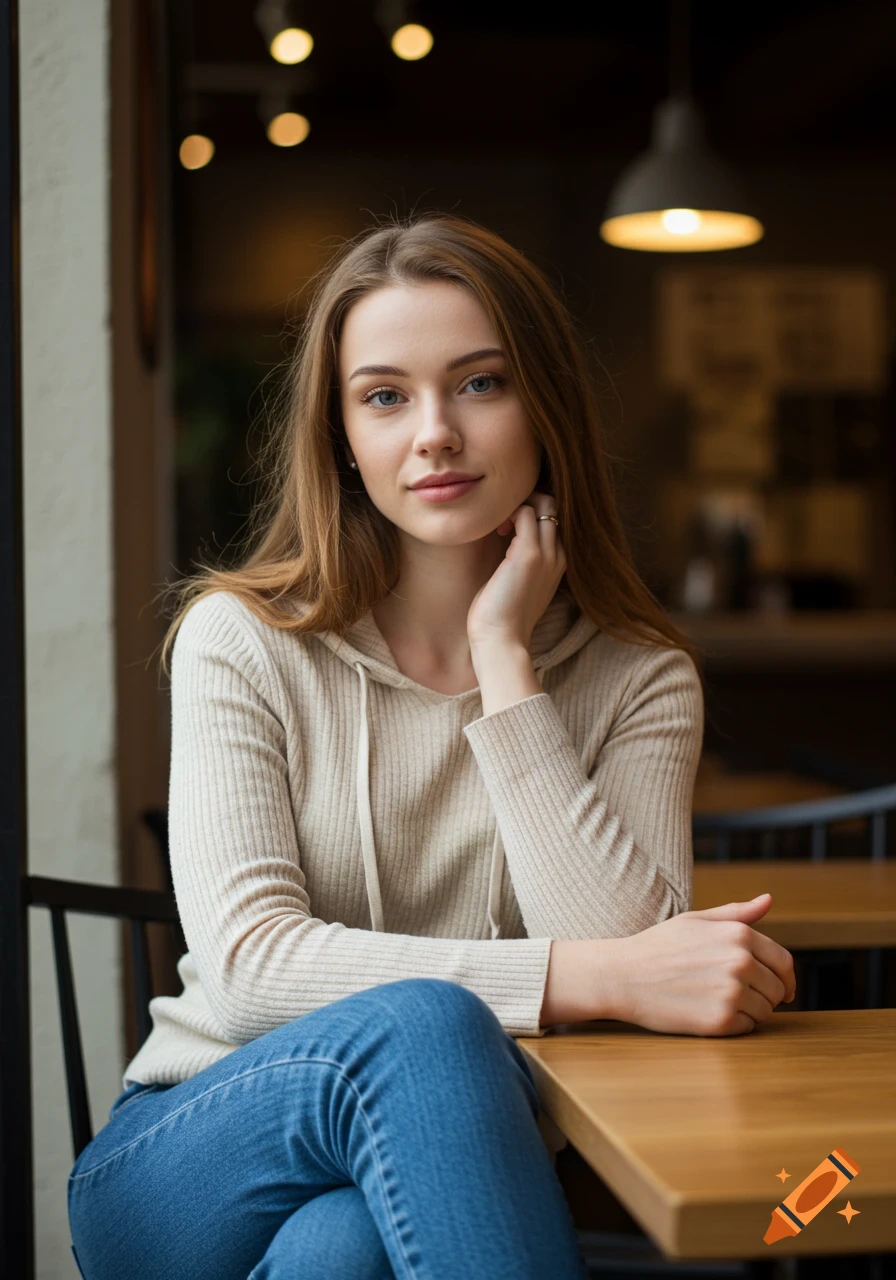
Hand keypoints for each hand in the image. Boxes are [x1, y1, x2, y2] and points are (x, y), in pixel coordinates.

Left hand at [466, 489, 566, 649]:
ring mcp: (547, 554)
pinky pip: (526, 513)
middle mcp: (558, 556)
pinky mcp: (529, 554)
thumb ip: (518, 561)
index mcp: (558, 563)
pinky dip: (510, 511)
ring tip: (500, 526)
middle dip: (528, 501)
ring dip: (518, 504)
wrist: (502, 640)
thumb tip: (504, 538)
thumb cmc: (501, 615)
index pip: (555, 520)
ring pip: (545, 504)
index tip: (507, 528)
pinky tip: (497, 529)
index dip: (533, 513)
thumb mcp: (516, 583)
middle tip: (503, 520)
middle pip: (554, 507)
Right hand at [606, 893, 796, 1036]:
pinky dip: (735, 1025)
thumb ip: (737, 913)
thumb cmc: (658, 946)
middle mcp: (740, 962)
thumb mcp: (697, 921)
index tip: (782, 989)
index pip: (783, 962)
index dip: (785, 978)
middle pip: (777, 989)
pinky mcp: (720, 1021)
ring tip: (718, 1001)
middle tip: (736, 995)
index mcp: (738, 935)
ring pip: (765, 1011)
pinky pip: (747, 1028)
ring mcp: (732, 992)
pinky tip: (709, 1012)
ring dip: (749, 1011)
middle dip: (764, 994)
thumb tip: (768, 900)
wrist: (623, 976)